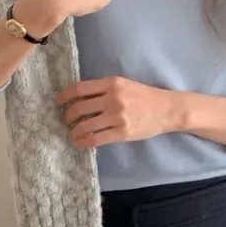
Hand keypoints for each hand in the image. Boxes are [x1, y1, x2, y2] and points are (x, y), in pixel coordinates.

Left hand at [57, 77, 181, 147]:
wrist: (167, 109)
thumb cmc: (145, 96)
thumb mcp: (124, 84)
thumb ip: (105, 89)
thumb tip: (81, 97)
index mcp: (112, 83)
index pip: (80, 89)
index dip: (65, 96)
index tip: (59, 101)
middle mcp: (112, 98)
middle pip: (79, 108)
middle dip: (68, 116)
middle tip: (66, 120)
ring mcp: (117, 116)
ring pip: (85, 125)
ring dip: (74, 131)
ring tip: (72, 134)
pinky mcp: (122, 133)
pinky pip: (95, 138)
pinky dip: (83, 141)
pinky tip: (80, 143)